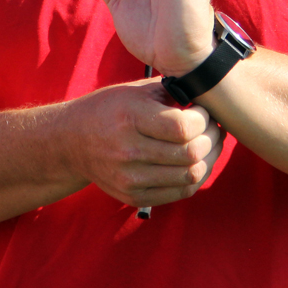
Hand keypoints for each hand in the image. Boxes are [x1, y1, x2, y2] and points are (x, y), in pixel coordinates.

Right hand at [63, 79, 222, 208]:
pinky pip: (180, 192)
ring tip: (211, 143)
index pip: (182, 128)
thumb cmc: (110, 108)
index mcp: (131, 117)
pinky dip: (196, 177)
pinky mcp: (133, 197)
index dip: (204, 119)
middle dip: (213, 138)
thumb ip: (171, 91)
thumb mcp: (135, 90)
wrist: (72, 141)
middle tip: (216, 126)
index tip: (205, 109)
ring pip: (189, 176)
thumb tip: (207, 94)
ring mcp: (130, 178)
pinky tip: (197, 161)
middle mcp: (129, 150)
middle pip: (190, 153)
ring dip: (209, 159)